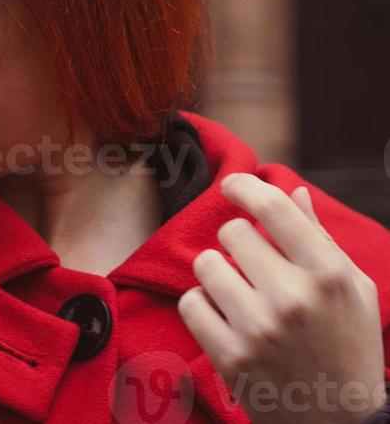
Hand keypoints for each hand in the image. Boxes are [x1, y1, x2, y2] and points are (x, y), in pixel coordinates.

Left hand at [177, 174, 386, 423]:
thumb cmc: (350, 346)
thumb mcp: (354, 288)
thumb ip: (320, 237)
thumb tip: (293, 191)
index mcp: (327, 273)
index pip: (271, 206)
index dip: (243, 186)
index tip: (231, 185)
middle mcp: (292, 298)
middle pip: (233, 232)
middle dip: (239, 240)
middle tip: (254, 263)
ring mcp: (258, 330)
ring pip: (207, 264)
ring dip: (219, 272)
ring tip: (240, 291)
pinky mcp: (230, 358)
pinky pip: (190, 303)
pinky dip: (202, 304)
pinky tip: (225, 316)